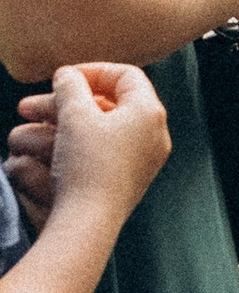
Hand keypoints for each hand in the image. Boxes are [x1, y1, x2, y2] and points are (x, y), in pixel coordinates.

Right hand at [7, 64, 169, 240]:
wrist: (89, 221)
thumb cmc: (86, 164)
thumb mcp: (74, 115)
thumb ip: (71, 85)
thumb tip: (68, 75)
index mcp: (150, 112)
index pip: (125, 75)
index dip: (90, 71)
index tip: (61, 78)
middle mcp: (155, 134)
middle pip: (110, 103)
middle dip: (67, 100)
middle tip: (30, 105)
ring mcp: (145, 159)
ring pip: (104, 127)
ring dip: (67, 121)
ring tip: (30, 125)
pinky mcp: (131, 179)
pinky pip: (107, 149)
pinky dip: (80, 142)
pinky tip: (52, 145)